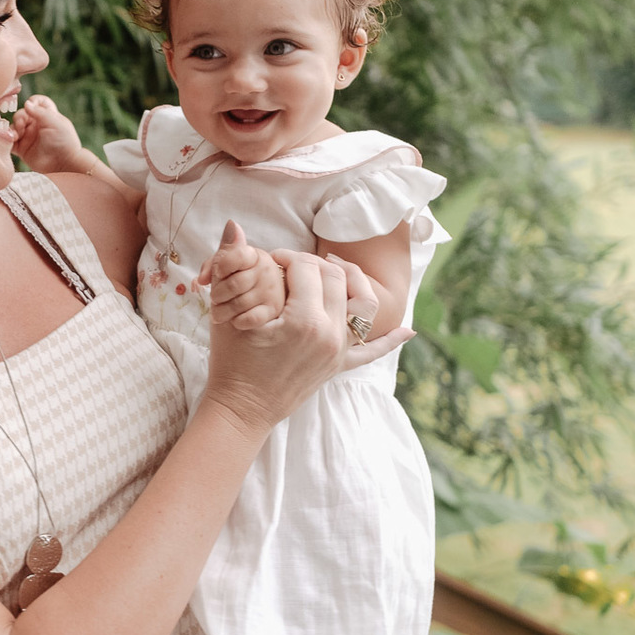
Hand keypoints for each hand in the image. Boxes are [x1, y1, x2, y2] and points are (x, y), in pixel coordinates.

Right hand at [11, 95, 84, 174]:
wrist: (63, 163)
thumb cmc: (64, 141)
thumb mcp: (54, 122)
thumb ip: (40, 112)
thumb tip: (26, 103)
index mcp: (47, 116)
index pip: (38, 103)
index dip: (34, 101)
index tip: (31, 104)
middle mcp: (36, 125)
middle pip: (22, 114)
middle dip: (19, 117)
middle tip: (21, 124)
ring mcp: (28, 137)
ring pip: (13, 127)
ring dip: (12, 129)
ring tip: (16, 135)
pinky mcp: (22, 149)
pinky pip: (9, 142)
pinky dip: (6, 140)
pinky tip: (11, 140)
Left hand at [195, 230, 286, 330]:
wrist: (253, 314)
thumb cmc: (236, 288)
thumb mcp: (225, 270)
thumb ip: (222, 254)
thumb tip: (232, 224)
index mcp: (255, 256)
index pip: (236, 256)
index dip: (220, 266)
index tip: (216, 274)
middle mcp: (267, 271)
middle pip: (233, 284)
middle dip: (217, 295)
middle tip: (215, 298)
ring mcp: (272, 292)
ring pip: (238, 304)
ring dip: (221, 311)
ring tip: (219, 312)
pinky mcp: (273, 312)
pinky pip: (249, 319)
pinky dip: (237, 321)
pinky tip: (235, 319)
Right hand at [199, 224, 411, 437]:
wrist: (240, 410)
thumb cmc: (231, 364)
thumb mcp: (228, 313)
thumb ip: (233, 264)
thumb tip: (233, 224)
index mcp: (305, 320)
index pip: (306, 268)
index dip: (286, 256)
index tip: (269, 259)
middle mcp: (330, 334)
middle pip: (335, 279)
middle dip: (313, 264)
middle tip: (290, 265)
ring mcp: (338, 351)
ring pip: (363, 305)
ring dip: (354, 281)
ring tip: (336, 269)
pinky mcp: (338, 367)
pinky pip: (371, 352)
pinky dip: (390, 341)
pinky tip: (407, 331)